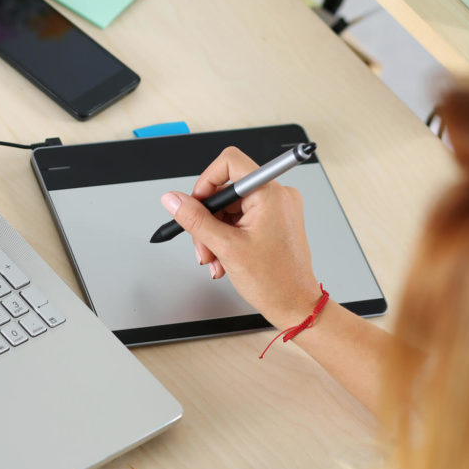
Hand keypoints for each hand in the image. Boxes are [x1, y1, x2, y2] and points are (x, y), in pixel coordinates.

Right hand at [160, 146, 321, 327]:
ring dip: (214, 235)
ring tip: (214, 260)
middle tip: (203, 247)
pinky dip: (226, 238)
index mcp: (270, 194)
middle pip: (225, 191)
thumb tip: (174, 200)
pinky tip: (223, 259)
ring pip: (229, 209)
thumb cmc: (275, 281)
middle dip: (207, 220)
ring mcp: (275, 209)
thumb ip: (196, 220)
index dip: (206, 181)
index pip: (230, 163)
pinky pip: (239, 220)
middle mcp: (276, 196)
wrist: (295, 305)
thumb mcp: (226, 248)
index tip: (196, 205)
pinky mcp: (273, 222)